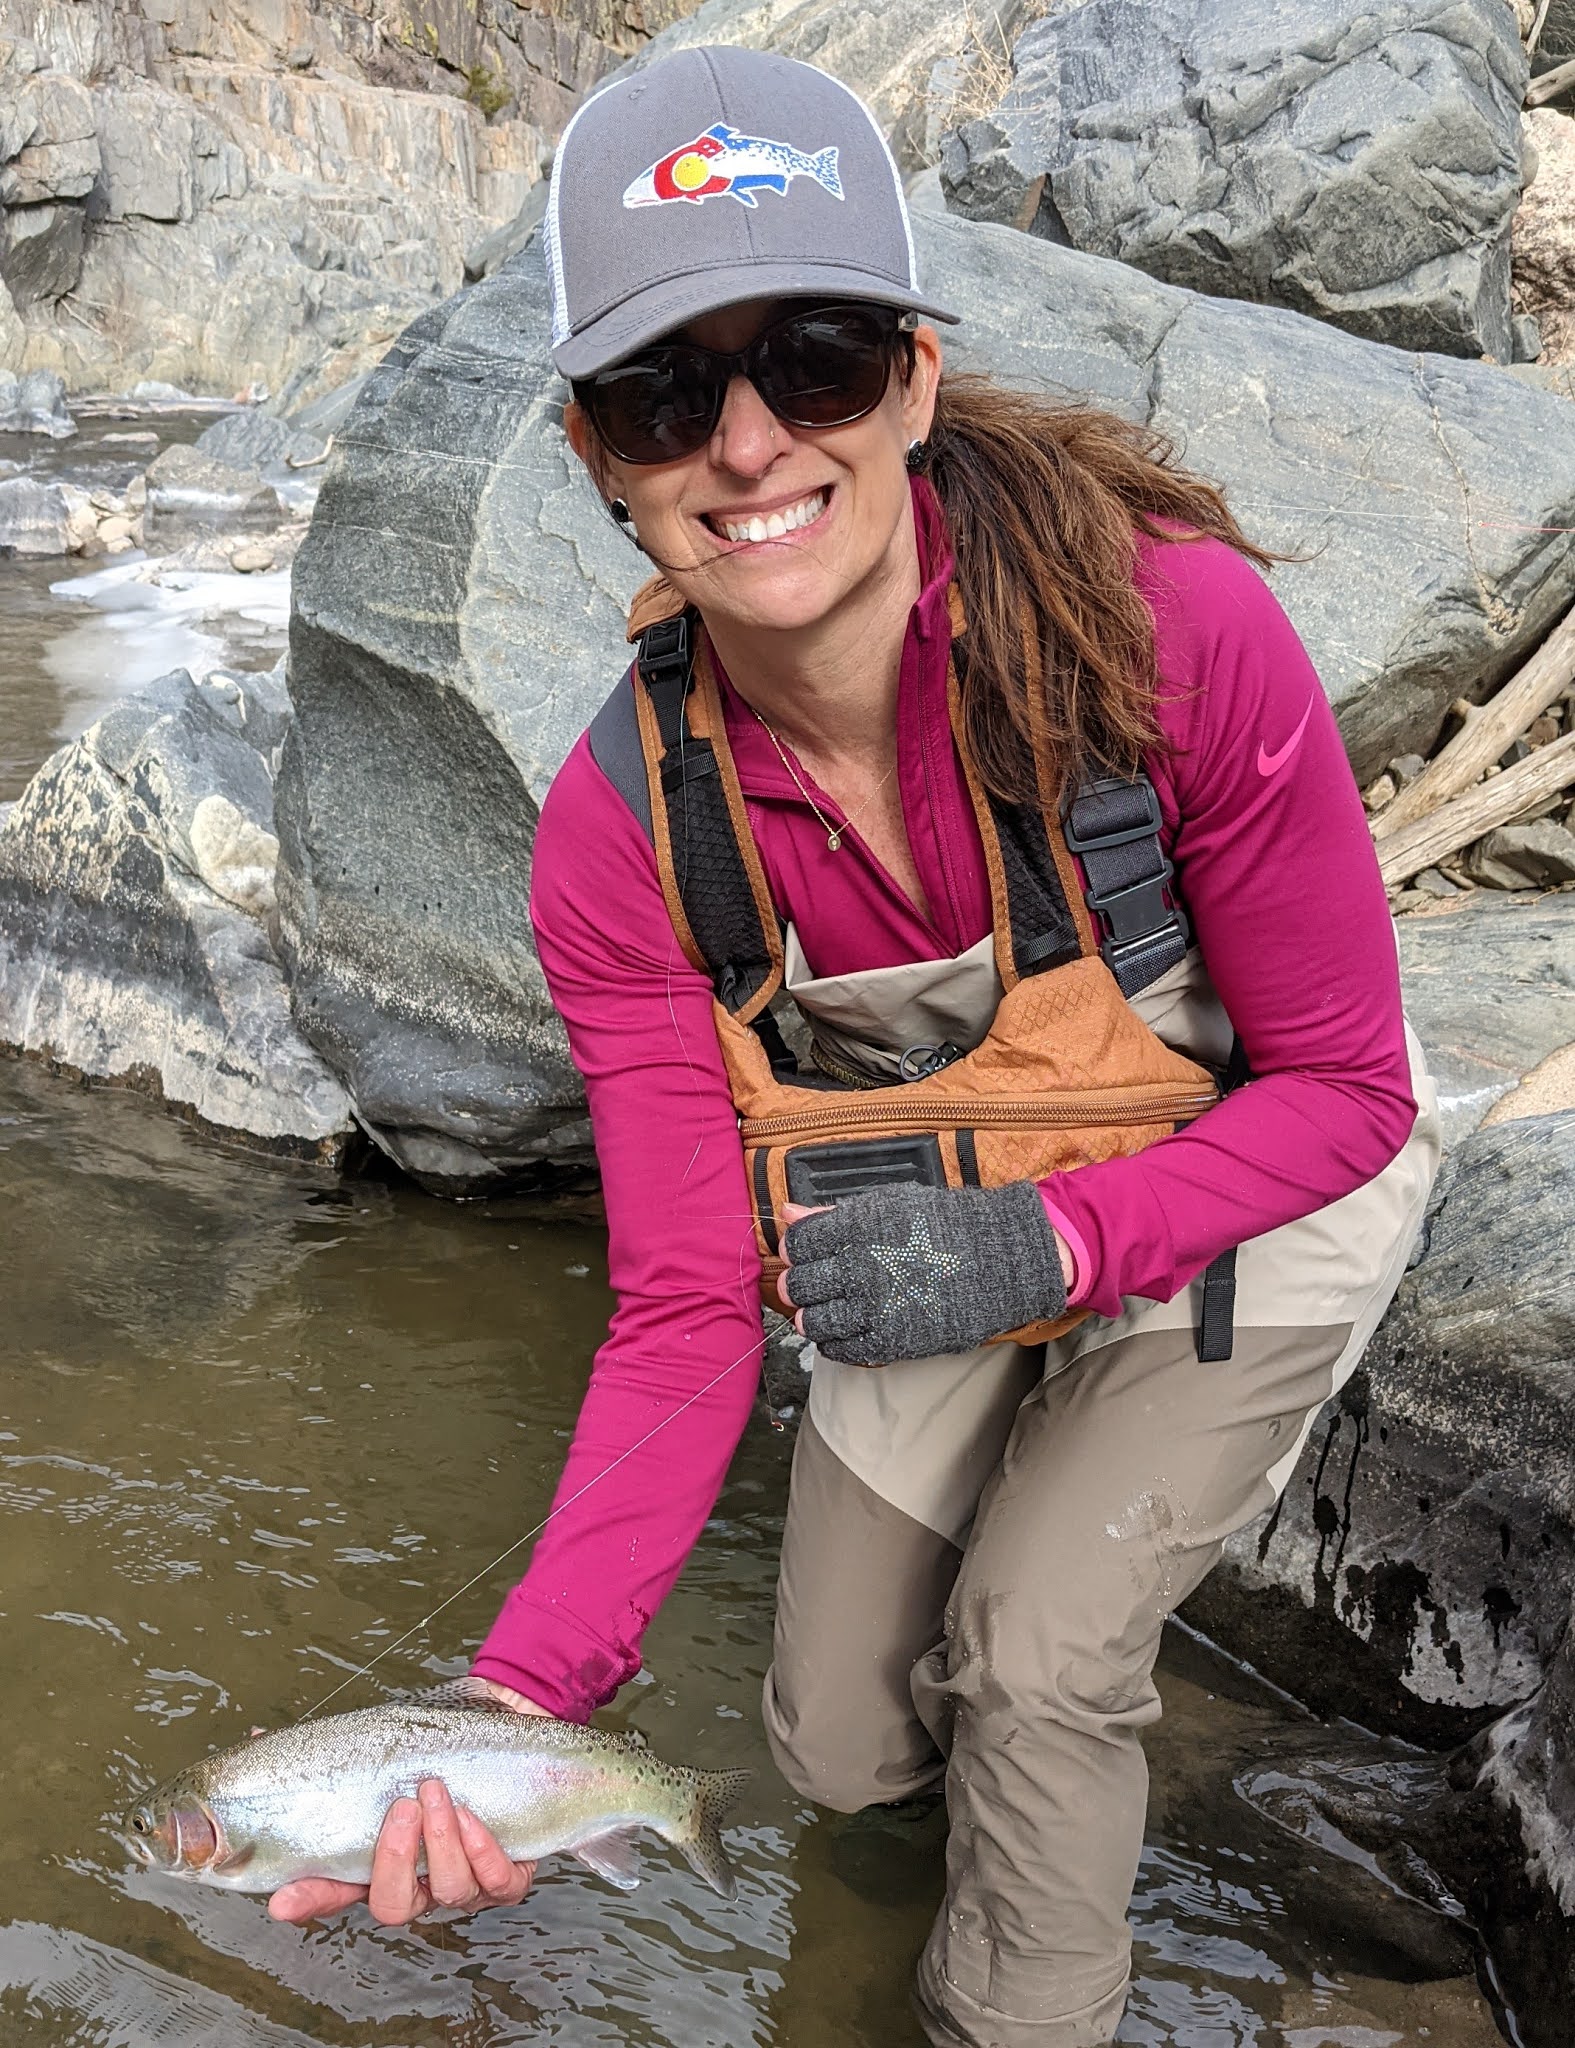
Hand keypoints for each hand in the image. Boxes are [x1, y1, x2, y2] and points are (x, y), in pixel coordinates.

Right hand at [268, 1680, 547, 1925]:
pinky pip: (495, 1881)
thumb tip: (257, 1742)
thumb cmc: (449, 1748)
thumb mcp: (395, 1743)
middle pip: (394, 1908)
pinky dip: (482, 1849)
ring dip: (441, 1840)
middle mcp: (422, 1880)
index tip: (282, 1902)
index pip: (336, 1890)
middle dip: (394, 1862)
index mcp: (383, 1857)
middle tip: (400, 1810)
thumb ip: (338, 1749)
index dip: (310, 1900)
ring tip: (437, 1791)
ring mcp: (466, 1882)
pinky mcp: (509, 1874)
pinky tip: (473, 1815)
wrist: (519, 1734)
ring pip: (447, 1891)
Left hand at [778, 1182, 1069, 1362]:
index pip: (799, 1243)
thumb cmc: (945, 1225)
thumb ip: (833, 1213)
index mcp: (857, 1227)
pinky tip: (843, 1328)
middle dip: (798, 1282)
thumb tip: (788, 1212)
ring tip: (825, 1307)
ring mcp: (873, 1309)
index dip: (796, 1248)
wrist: (1000, 1263)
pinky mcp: (888, 1342)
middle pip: (801, 1284)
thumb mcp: (889, 1204)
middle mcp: (860, 1269)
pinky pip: (839, 1349)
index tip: (804, 1250)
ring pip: (813, 1321)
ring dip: (811, 1314)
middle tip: (809, 1282)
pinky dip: (832, 1340)